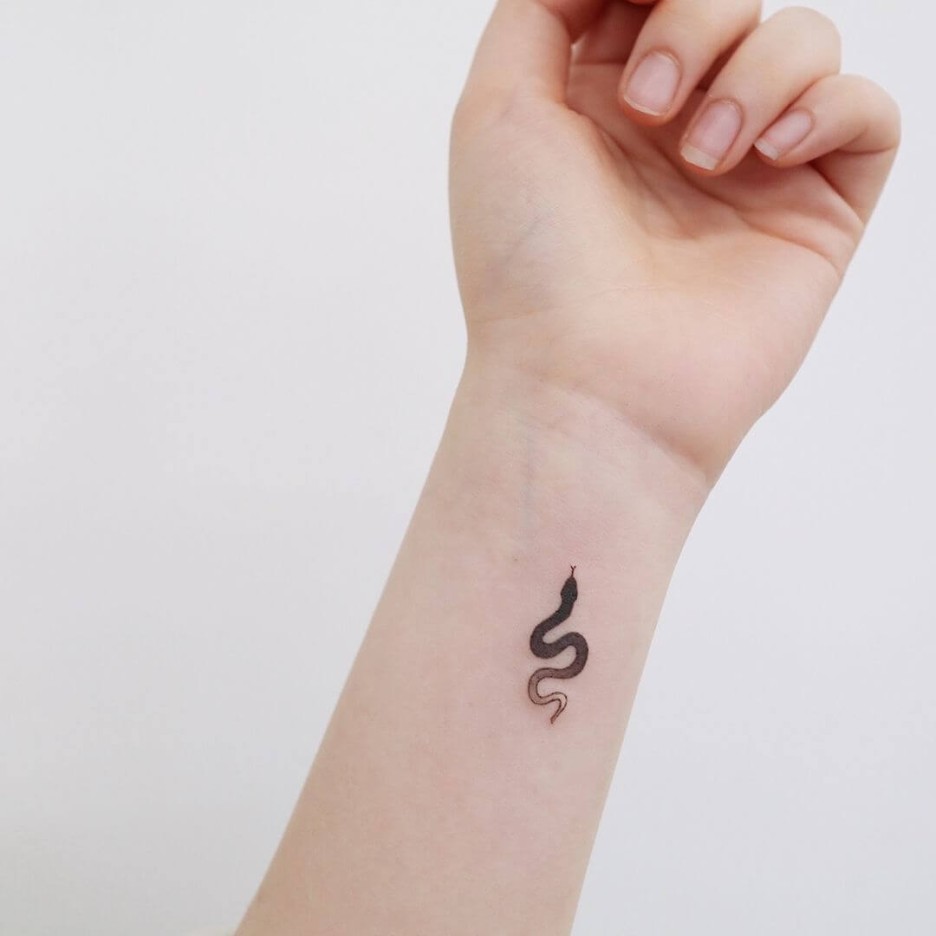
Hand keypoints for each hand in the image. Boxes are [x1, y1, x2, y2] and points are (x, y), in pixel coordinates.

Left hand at [449, 0, 899, 483]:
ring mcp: (751, 169)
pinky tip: (769, 154)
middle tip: (647, 107)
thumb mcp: (498, 110)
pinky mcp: (816, 211)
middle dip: (694, 18)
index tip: (636, 10)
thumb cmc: (531, 260)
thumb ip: (543, 6)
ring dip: (755, 69)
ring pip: (802, 37)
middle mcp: (680, 127)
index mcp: (604, 101)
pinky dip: (828, 105)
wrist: (590, 380)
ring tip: (702, 156)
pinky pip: (866, 110)